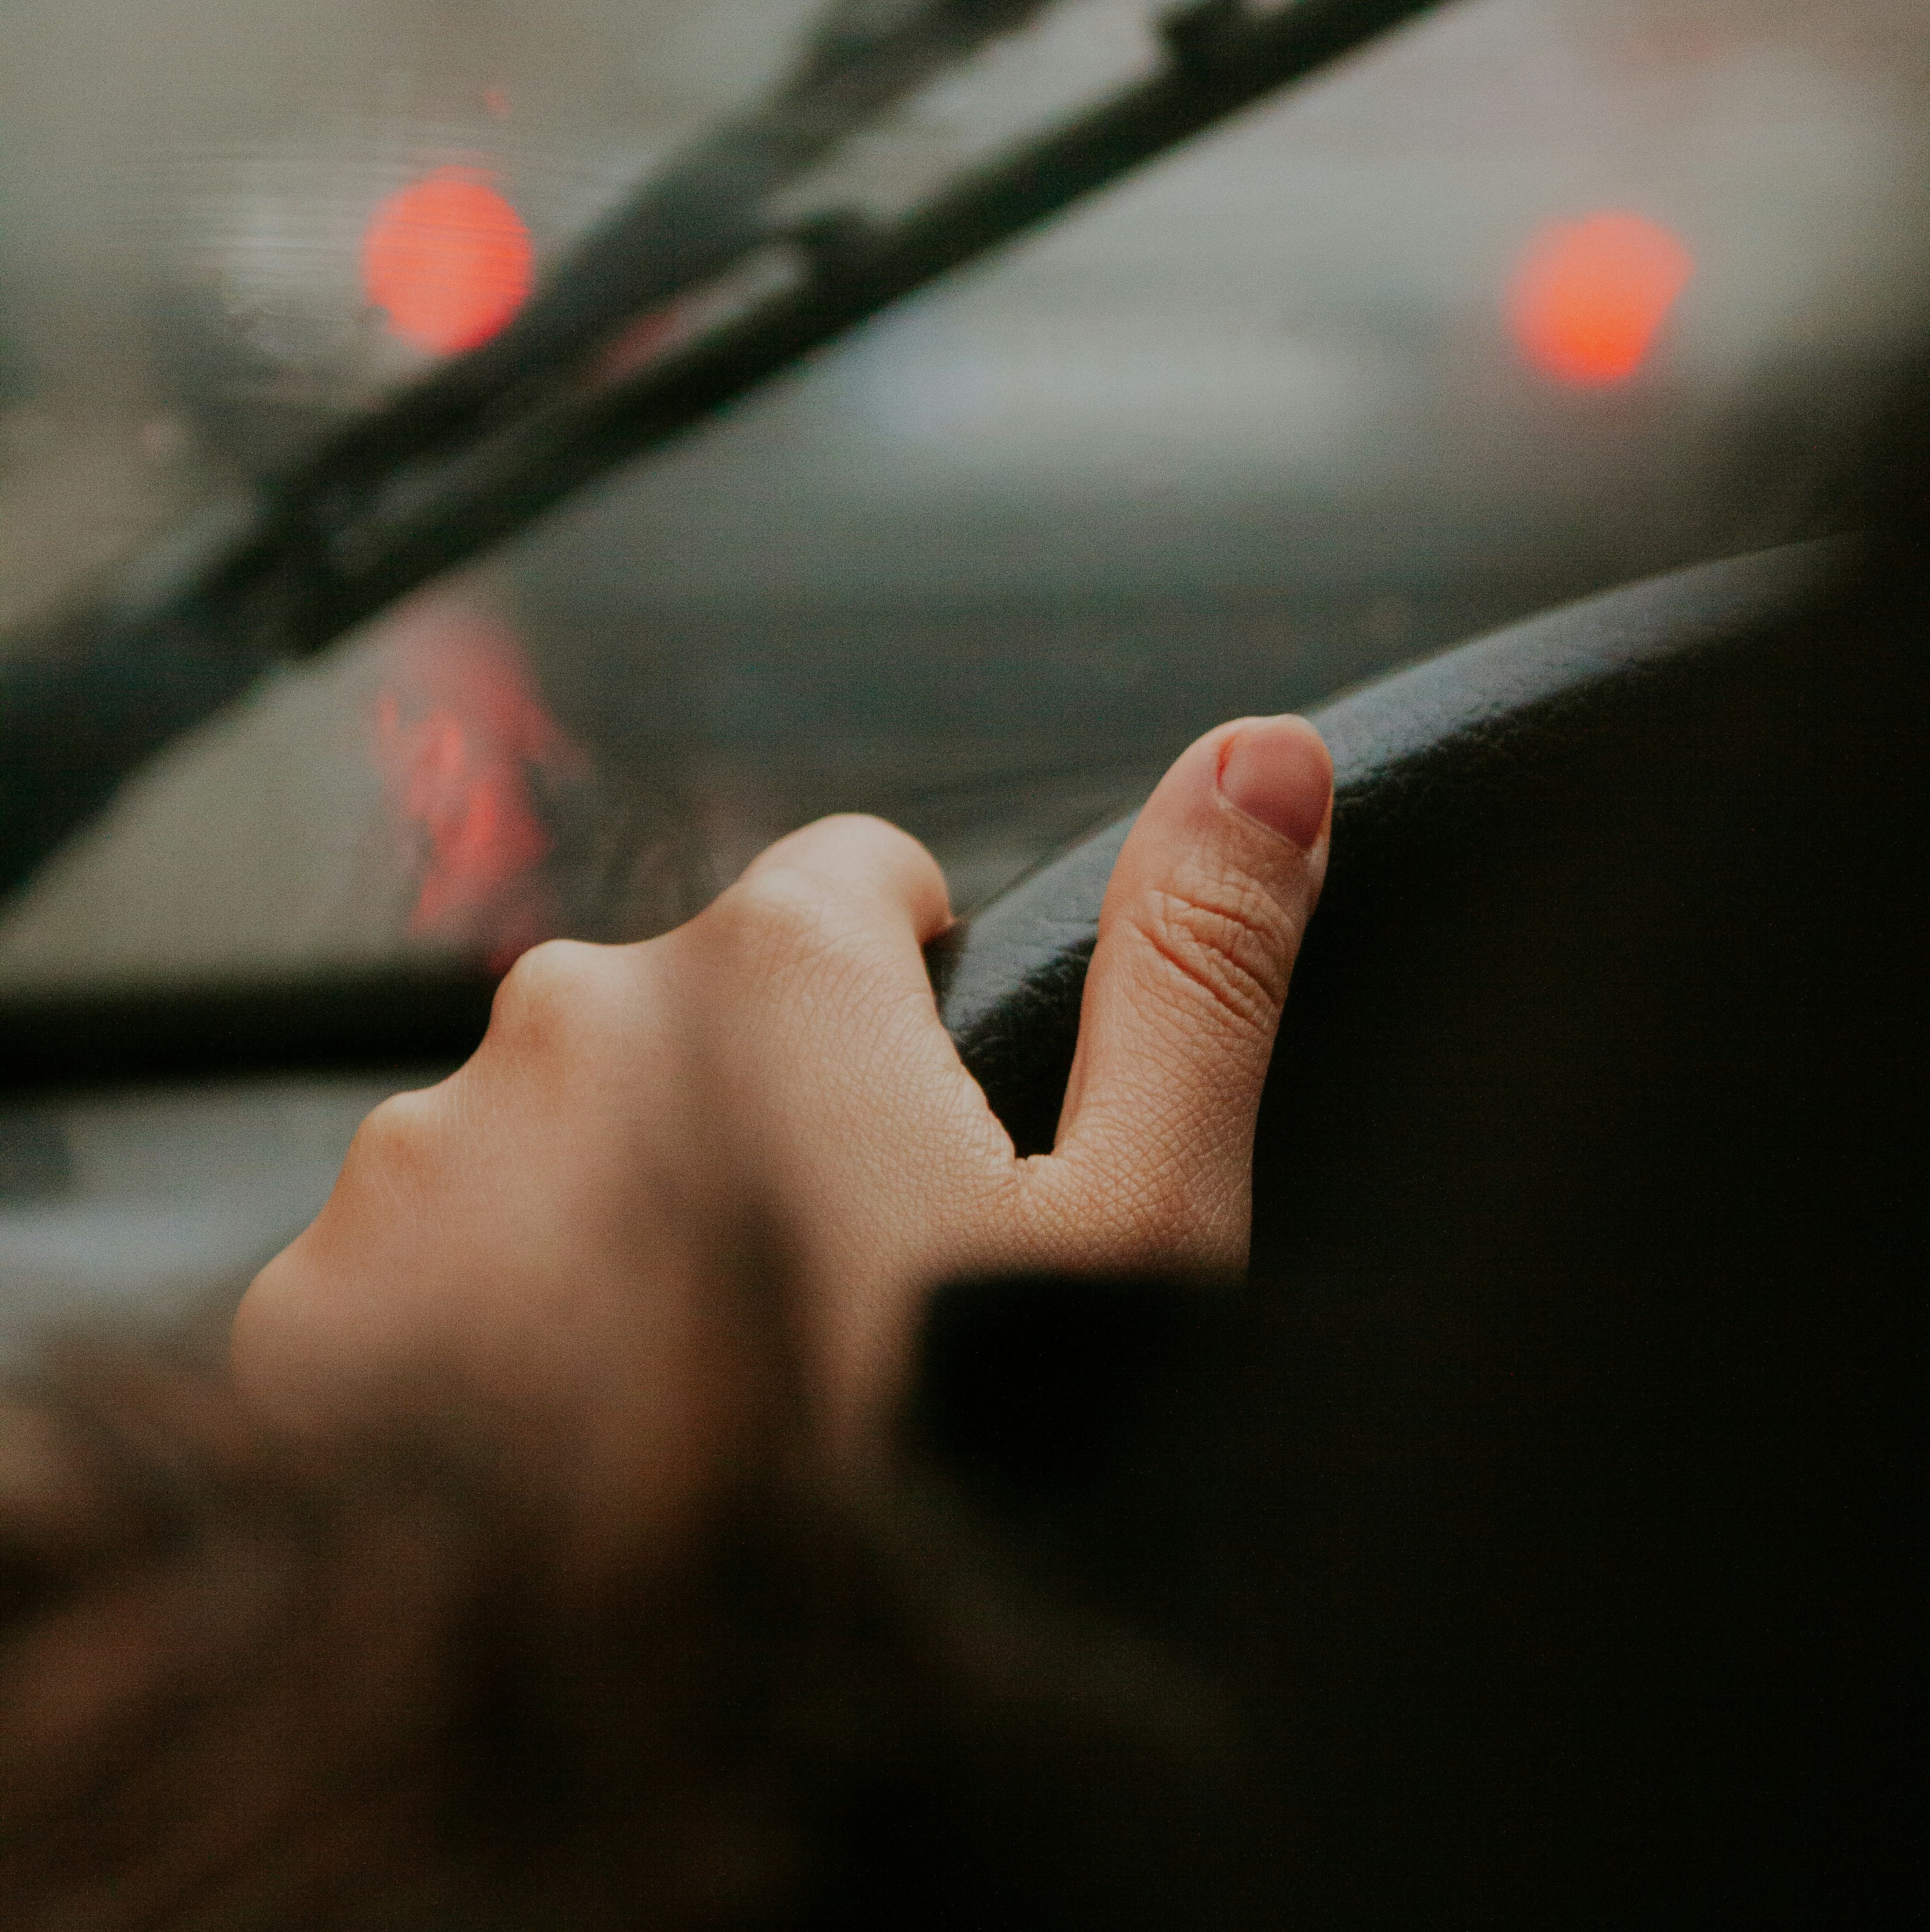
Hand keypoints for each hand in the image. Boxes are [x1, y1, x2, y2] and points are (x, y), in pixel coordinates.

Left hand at [232, 714, 1330, 1517]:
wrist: (674, 1749)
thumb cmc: (948, 1499)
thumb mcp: (1132, 1234)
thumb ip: (1196, 965)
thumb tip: (1266, 755)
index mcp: (766, 975)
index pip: (856, 880)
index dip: (918, 993)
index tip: (933, 1127)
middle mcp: (561, 1024)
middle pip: (695, 1013)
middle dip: (759, 1118)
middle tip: (835, 1309)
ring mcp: (412, 1169)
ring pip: (546, 1141)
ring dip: (609, 1225)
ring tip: (697, 1407)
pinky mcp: (307, 1310)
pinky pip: (416, 1268)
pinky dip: (479, 1334)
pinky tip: (568, 1462)